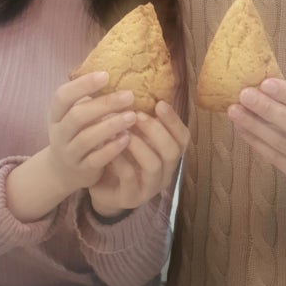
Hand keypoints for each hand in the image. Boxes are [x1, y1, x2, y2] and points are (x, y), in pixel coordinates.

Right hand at [46, 72, 136, 195]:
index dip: (83, 84)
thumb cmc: (76, 133)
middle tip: (129, 95)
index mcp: (55, 114)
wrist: (63, 171)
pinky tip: (127, 138)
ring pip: (86, 138)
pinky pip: (96, 159)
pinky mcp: (81, 170)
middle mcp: (59, 133)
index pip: (62, 96)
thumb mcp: (75, 115)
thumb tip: (118, 71)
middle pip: (77, 116)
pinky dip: (112, 148)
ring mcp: (68, 153)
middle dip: (104, 104)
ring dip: (111, 126)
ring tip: (132, 116)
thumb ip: (88, 98)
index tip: (106, 75)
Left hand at [88, 101, 188, 217]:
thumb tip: (137, 88)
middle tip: (137, 115)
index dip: (174, 120)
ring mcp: (149, 187)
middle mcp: (165, 172)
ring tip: (122, 130)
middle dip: (155, 130)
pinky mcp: (131, 197)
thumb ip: (140, 120)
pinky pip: (130, 178)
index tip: (160, 103)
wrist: (102, 188)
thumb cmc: (121, 156)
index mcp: (168, 155)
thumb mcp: (134, 137)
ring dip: (138, 144)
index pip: (183, 138)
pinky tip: (109, 148)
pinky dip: (121, 160)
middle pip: (172, 151)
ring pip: (153, 165)